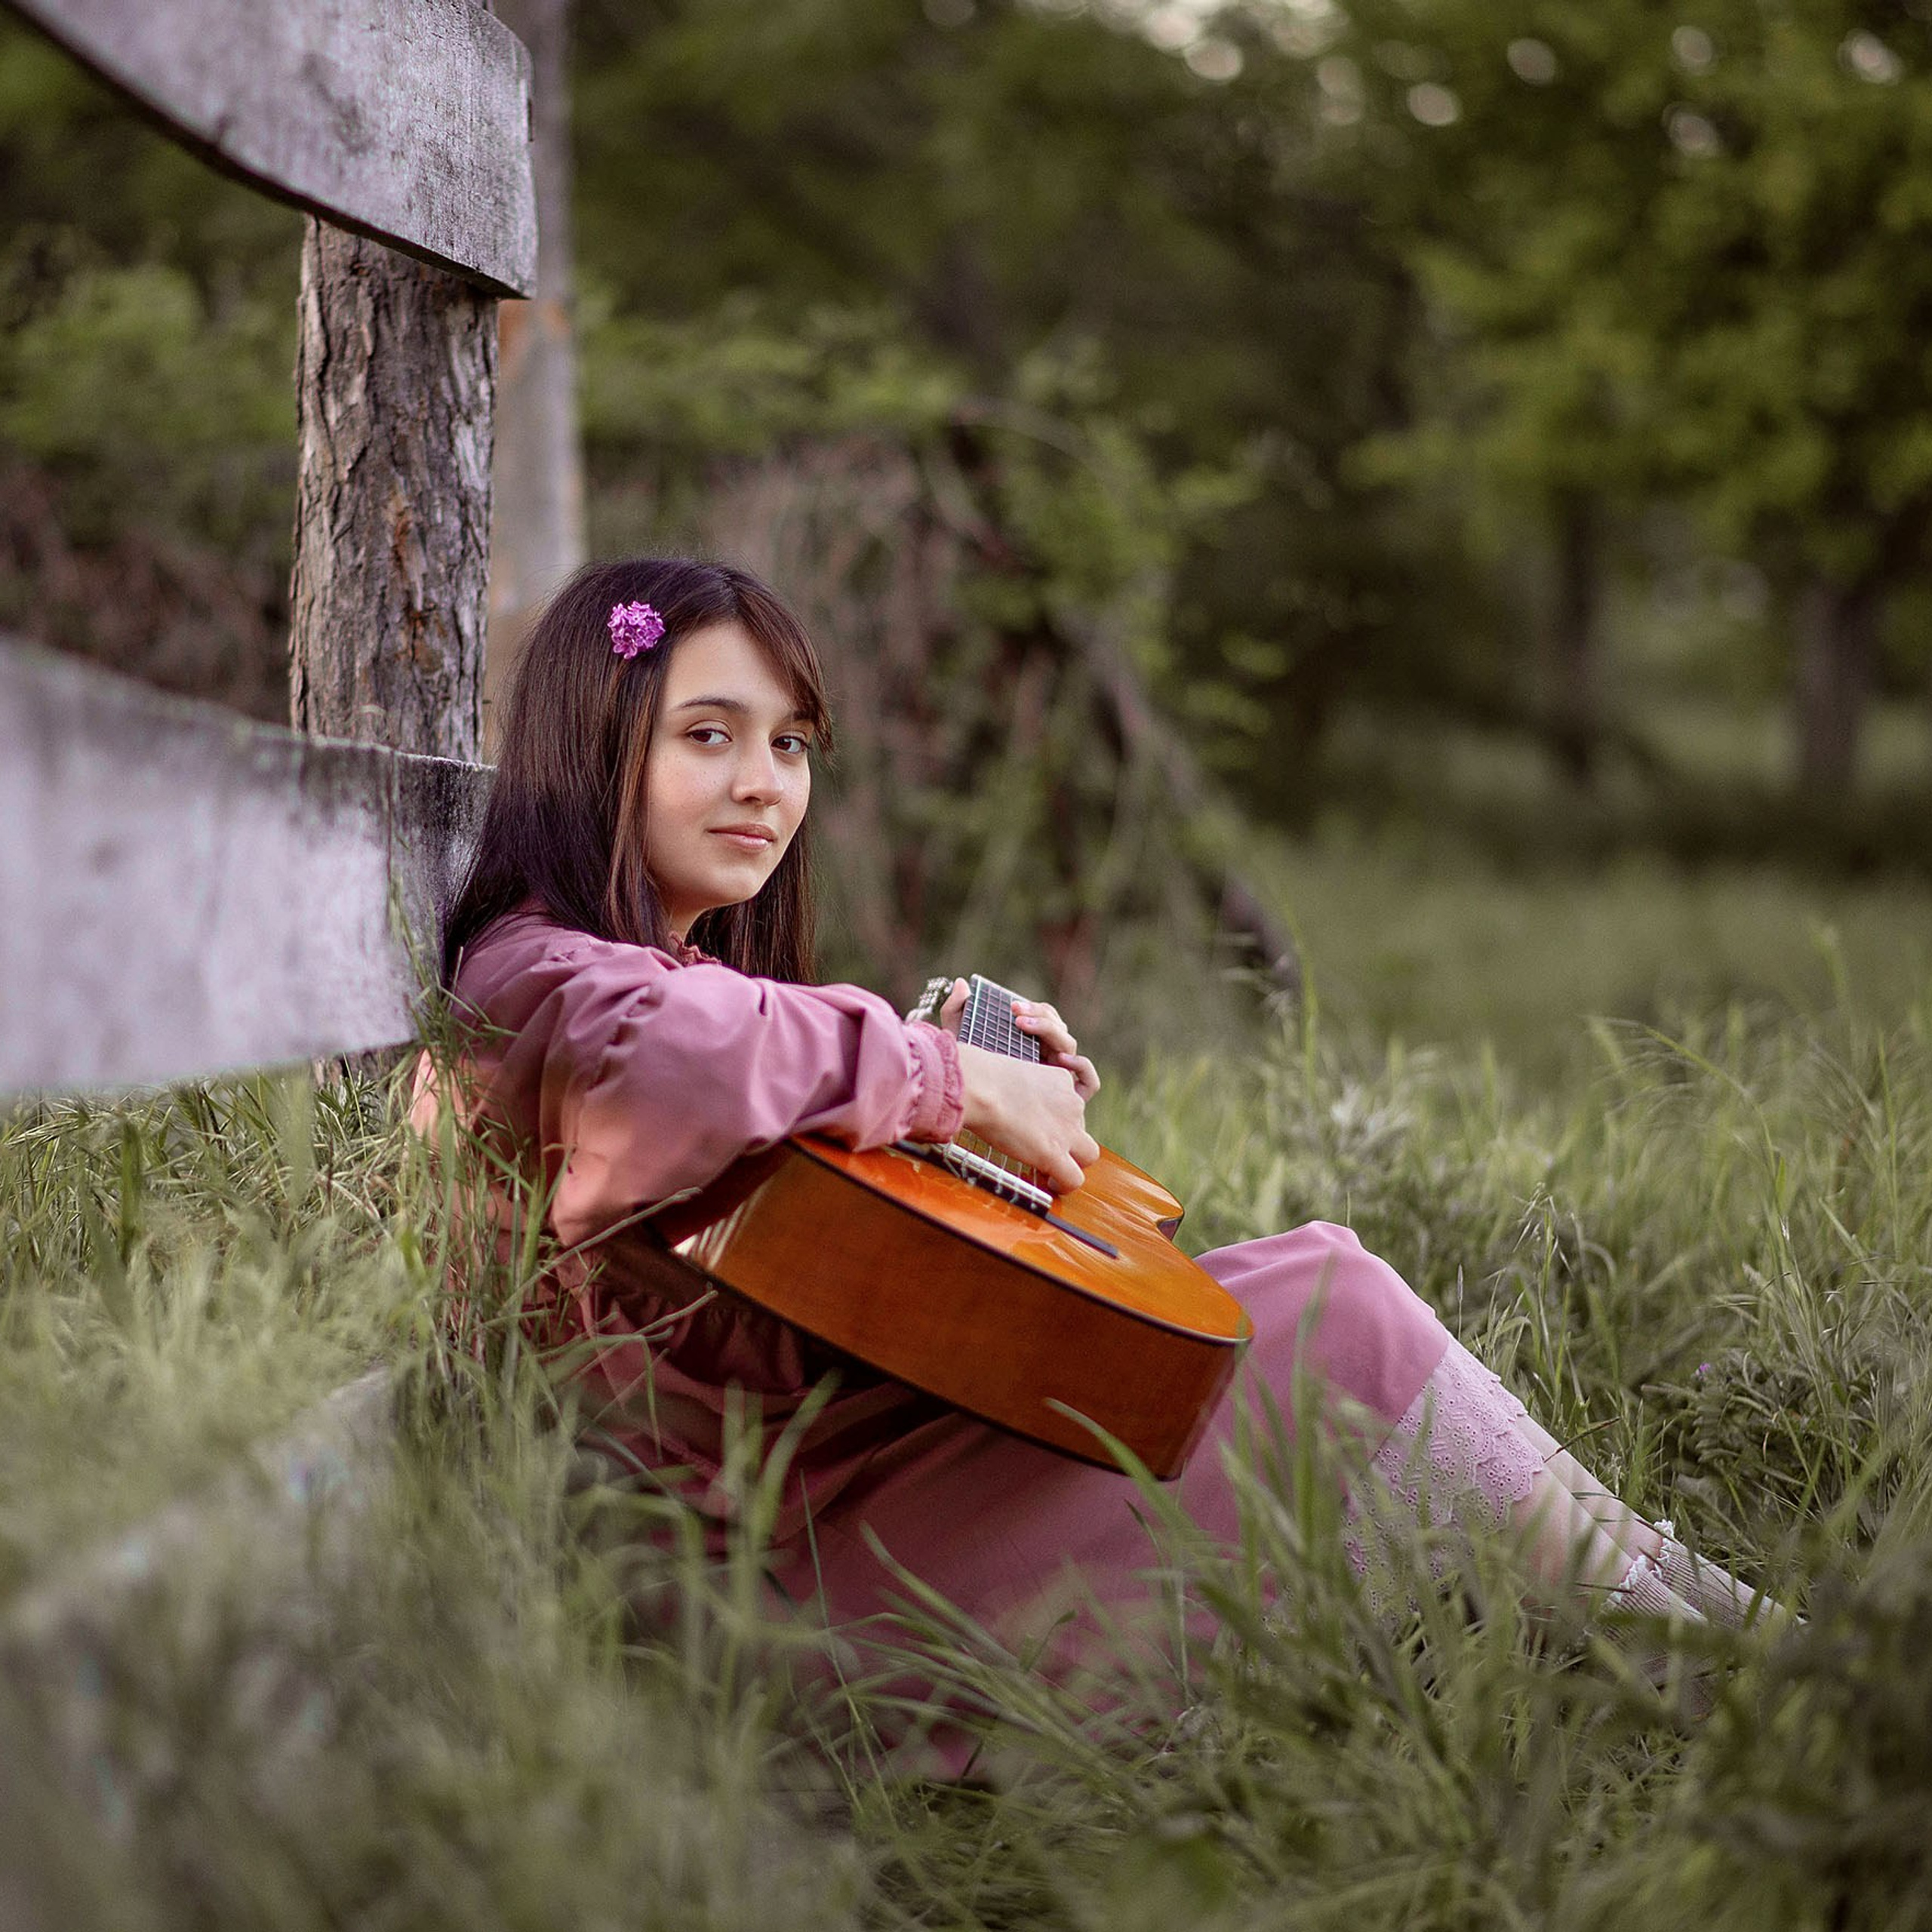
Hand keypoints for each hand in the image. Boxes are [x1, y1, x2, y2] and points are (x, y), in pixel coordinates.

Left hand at [936, 980, 1101, 1102]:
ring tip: (1029, 1032)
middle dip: (1040, 1018)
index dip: (1034, 1009)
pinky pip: (1089, 1083)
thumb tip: (962, 984)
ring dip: (1053, 1034)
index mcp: (1028, 1042)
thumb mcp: (957, 1043)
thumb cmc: (964, 1079)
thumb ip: (956, 1011)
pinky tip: (1061, 1063)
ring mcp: (1059, 1077)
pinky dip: (1082, 1068)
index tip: (1012, 1007)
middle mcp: (1046, 1057)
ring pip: (1070, 1046)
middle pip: (1058, 1028)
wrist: (968, 1110)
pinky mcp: (1068, 1099)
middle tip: (1016, 1016)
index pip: (1044, 1016)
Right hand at [954, 1042, 1098, 1194]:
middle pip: (1080, 1128)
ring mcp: (1067, 1130)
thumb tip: (1001, 1096)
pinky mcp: (1055, 1153)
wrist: (982, 1088)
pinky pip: (1074, 1178)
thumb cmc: (983, 1077)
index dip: (1059, 1117)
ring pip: (1088, 1154)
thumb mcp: (1013, 1071)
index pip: (1072, 1102)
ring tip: (1054, 1169)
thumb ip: (1018, 1086)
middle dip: (1065, 1138)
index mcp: (1060, 1080)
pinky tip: (1053, 1185)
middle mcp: (1071, 1103)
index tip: (1045, 1123)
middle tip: (1043, 1144)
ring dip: (1073, 1162)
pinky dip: (1066, 1185)